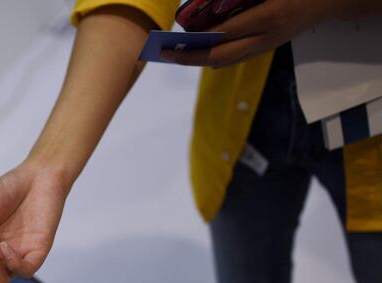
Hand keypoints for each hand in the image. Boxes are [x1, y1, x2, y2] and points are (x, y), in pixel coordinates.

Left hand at [161, 0, 335, 68]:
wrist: (332, 0)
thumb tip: (212, 3)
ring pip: (226, 61)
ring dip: (199, 59)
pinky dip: (215, 54)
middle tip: (165, 54)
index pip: (224, 34)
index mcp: (268, 17)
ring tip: (176, 52)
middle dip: (189, 58)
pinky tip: (199, 48)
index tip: (172, 40)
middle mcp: (266, 37)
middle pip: (219, 56)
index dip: (196, 40)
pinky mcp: (267, 48)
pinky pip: (235, 57)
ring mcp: (267, 46)